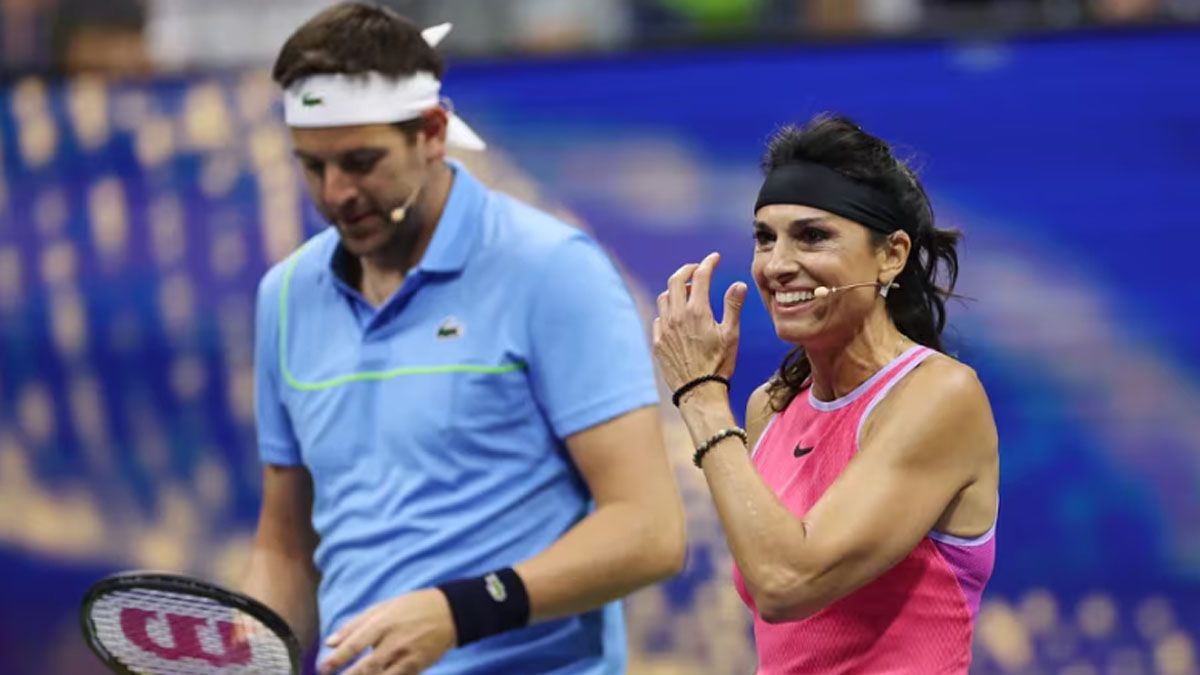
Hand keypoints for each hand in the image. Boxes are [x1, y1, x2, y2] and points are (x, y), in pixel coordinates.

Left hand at [318, 589, 455, 674]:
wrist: (449, 612)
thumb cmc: (412, 607)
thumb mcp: (383, 607)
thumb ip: (355, 624)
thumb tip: (330, 642)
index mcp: (383, 623)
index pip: (355, 644)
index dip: (338, 658)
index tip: (323, 667)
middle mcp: (394, 641)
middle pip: (366, 666)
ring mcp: (406, 656)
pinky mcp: (417, 666)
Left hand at [652, 252, 747, 393]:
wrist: (698, 392)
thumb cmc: (719, 365)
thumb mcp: (731, 335)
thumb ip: (733, 307)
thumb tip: (739, 284)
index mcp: (697, 311)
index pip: (701, 276)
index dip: (708, 263)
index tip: (714, 258)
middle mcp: (676, 316)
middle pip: (676, 280)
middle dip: (688, 270)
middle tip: (698, 269)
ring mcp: (664, 329)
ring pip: (664, 297)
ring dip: (676, 290)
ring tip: (688, 292)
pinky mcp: (657, 342)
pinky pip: (658, 318)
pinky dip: (667, 310)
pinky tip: (676, 316)